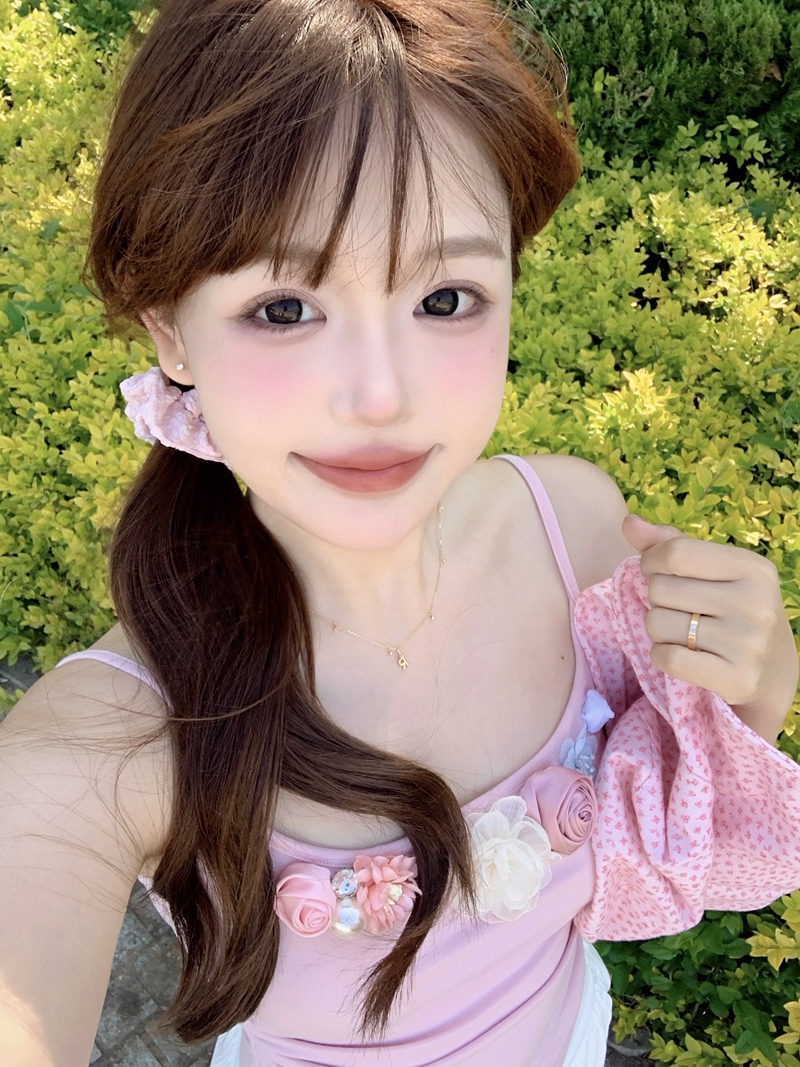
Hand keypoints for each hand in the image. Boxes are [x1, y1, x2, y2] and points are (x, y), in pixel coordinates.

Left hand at [622, 513, 798, 743]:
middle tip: (679, 610)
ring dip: (658, 630)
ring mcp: (750, 643)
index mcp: (753, 567)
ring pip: (657, 624)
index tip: (657, 573)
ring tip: (683, 633)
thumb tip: (629, 522)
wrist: (774, 672)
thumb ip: (670, 543)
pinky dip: (661, 656)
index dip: (651, 562)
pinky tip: (682, 654)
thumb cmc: (732, 610)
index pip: (674, 553)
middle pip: (660, 589)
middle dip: (656, 600)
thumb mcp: (713, 571)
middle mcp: (756, 602)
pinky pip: (666, 658)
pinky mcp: (738, 678)